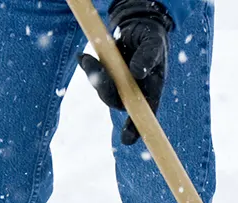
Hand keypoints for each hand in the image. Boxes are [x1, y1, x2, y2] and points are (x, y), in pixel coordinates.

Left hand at [78, 0, 173, 144]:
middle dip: (104, 89)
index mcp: (151, 90)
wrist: (138, 27)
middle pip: (116, 102)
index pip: (145, 115)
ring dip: (93, 75)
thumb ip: (148, 56)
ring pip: (103, 90)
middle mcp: (134, 92)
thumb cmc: (151, 38)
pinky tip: (83, 58)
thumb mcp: (154, 43)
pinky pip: (95, 77)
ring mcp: (119, 85)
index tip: (126, 140)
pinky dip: (88, 67)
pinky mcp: (107, 75)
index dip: (135, 129)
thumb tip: (137, 73)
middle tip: (96, 69)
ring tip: (87, 58)